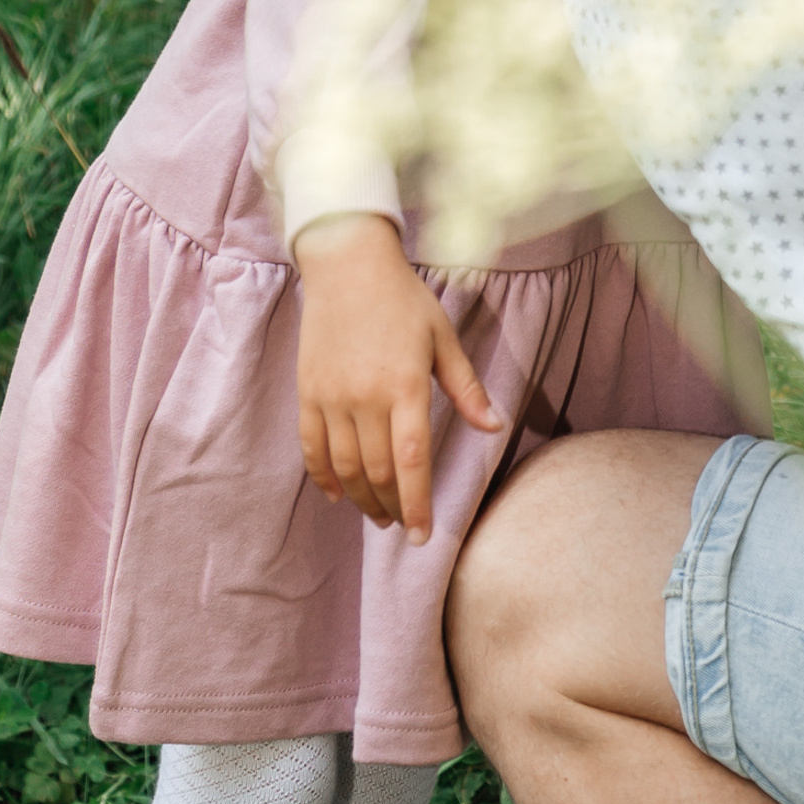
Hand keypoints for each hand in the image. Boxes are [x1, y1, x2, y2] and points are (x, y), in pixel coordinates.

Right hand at [293, 214, 501, 542]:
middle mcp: (366, 398)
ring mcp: (333, 398)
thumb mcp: (443, 338)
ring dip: (361, 498)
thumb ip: (466, 387)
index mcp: (406, 386)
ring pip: (344, 466)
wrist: (348, 267)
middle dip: (392, 505)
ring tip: (377, 513)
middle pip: (377, 471)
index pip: (412, 461)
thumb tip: (495, 426)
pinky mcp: (308, 393)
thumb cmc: (404, 300)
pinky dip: (324, 477)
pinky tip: (338, 494)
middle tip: (402, 524)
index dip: (417, 504)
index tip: (421, 536)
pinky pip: (313, 448)